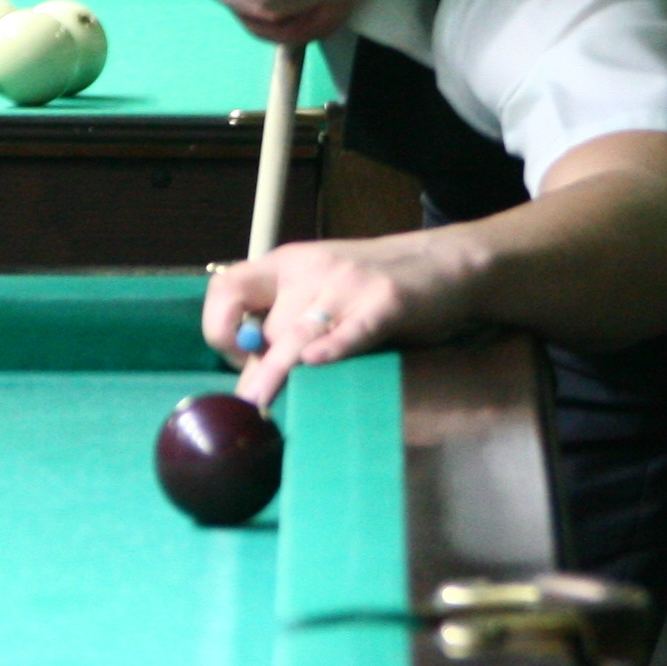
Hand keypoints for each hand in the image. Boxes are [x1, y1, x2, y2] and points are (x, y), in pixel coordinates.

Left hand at [203, 234, 471, 406]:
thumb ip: (290, 320)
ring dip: (276, 371)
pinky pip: (353, 328)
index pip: (228, 286)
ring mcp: (349, 284)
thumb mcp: (323, 288)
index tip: (237, 357)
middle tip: (255, 404)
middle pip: (269, 327)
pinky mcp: (386, 302)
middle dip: (261, 370)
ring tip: (258, 404)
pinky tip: (317, 362)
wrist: (446, 262)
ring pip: (299, 332)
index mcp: (288, 264)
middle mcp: (311, 271)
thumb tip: (253, 374)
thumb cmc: (375, 285)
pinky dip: (335, 346)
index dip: (220, 325)